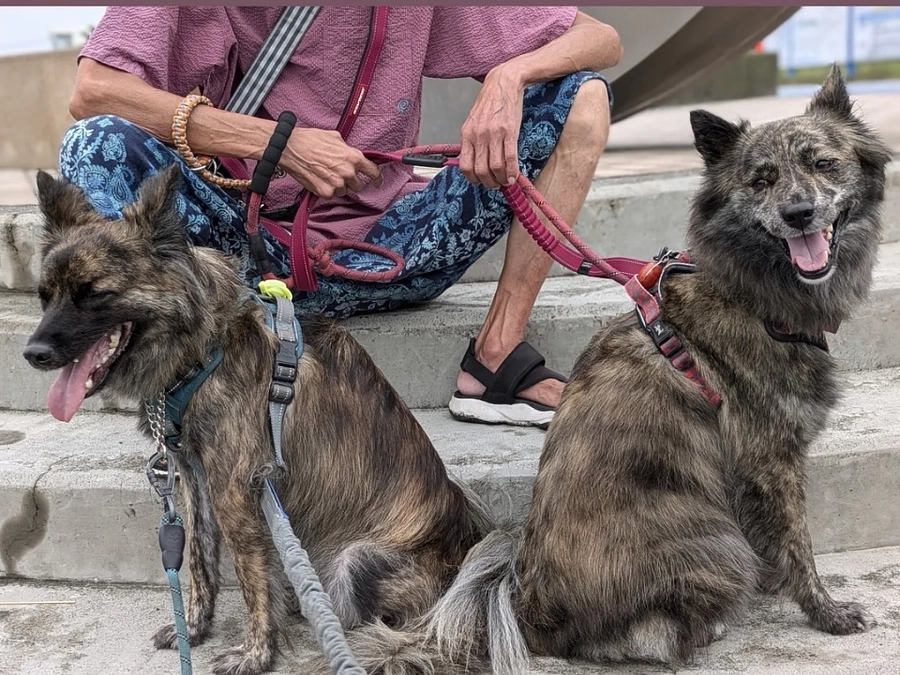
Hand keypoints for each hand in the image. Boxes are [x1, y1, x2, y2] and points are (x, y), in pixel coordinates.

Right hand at [281, 129, 381, 198]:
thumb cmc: (311, 140)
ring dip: (338, 185)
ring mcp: (337, 184)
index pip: (373, 172)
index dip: (377, 178)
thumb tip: (352, 154)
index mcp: (353, 157)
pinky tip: (318, 179)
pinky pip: (331, 194)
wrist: (291, 149)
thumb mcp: (335, 137)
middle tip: (338, 173)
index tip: (377, 182)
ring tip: (325, 174)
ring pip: (344, 191)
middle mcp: (348, 172)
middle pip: (358, 185)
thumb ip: (347, 149)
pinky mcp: (325, 192)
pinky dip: (326, 189)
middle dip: (351, 180)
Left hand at [458, 66, 524, 188]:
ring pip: (495, 168)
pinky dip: (512, 171)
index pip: (465, 166)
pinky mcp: (509, 131)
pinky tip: (514, 175)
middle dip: (489, 183)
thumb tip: (475, 163)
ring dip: (501, 180)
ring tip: (506, 181)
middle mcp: (478, 136)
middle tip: (496, 184)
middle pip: (480, 171)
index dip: (473, 179)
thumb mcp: (474, 122)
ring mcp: (493, 134)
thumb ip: (472, 141)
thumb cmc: (490, 103)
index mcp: (466, 134)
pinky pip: (509, 158)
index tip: (481, 181)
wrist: (503, 83)